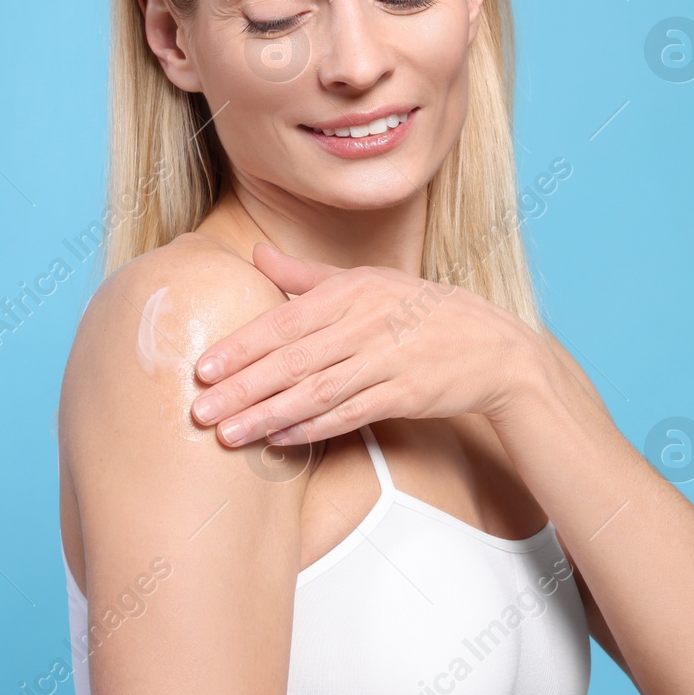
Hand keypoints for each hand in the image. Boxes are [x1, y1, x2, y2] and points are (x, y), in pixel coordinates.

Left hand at [191, 242, 535, 445]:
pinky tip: (280, 441)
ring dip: (268, 416)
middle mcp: (367, 324)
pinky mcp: (405, 395)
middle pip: (293, 361)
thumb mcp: (368, 280)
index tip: (203, 368)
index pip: (285, 321)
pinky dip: (313, 429)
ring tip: (228, 435)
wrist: (493, 347)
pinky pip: (350, 415)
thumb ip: (306, 276)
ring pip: (316, 393)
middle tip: (199, 410)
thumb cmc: (421, 311)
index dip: (241, 347)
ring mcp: (387, 361)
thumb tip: (255, 253)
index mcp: (353, 291)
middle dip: (242, 388)